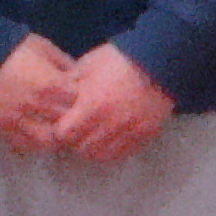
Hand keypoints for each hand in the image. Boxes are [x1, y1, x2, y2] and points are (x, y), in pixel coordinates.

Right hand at [0, 34, 77, 151]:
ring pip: (48, 139)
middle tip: (67, 110)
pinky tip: (38, 133)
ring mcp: (21, 119)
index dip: (78, 96)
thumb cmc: (14, 48)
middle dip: (68, 115)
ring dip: (54, 134)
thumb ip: (64, 62)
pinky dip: (34, 142)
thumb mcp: (44, 48)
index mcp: (51, 85)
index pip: (77, 100)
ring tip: (55, 126)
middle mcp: (38, 106)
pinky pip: (25, 143)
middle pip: (65, 120)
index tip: (75, 93)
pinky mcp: (5, 127)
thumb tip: (79, 73)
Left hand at [49, 43, 174, 162]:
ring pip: (101, 155)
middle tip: (78, 129)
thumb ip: (70, 85)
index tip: (64, 122)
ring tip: (94, 134)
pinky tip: (110, 136)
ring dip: (93, 147)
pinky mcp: (144, 135)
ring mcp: (130, 131)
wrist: (159, 60)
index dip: (61, 129)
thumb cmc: (120, 59)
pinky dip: (113, 149)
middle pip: (82, 148)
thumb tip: (55, 97)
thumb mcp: (88, 65)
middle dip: (76, 140)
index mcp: (93, 105)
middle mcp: (111, 123)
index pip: (64, 134)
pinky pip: (122, 153)